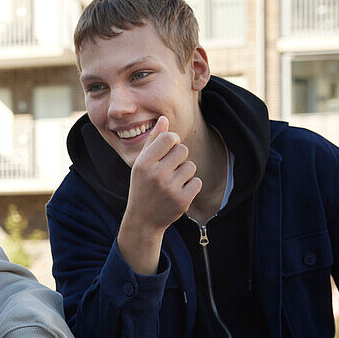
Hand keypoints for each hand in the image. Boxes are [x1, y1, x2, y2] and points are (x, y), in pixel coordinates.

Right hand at [117, 116, 201, 273]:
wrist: (143, 219)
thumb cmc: (142, 186)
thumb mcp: (141, 163)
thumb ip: (153, 141)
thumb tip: (163, 119)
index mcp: (144, 162)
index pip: (169, 137)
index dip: (172, 141)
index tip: (168, 149)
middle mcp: (156, 174)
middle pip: (182, 150)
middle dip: (179, 158)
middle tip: (169, 169)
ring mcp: (169, 188)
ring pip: (191, 166)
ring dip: (185, 173)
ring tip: (172, 182)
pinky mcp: (182, 200)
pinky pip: (197, 182)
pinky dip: (190, 186)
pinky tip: (178, 192)